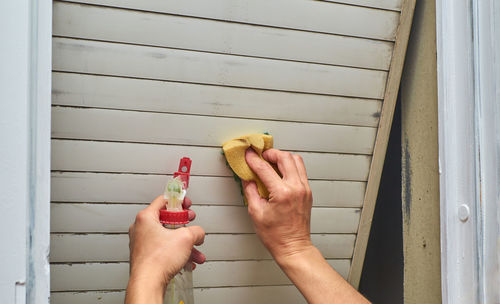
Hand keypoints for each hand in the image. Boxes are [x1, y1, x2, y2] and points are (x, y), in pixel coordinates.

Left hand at [126, 195, 205, 302]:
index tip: (186, 204)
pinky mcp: (145, 256)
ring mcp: (141, 243)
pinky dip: (176, 253)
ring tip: (195, 250)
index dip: (178, 201)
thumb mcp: (186, 238)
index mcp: (145, 218)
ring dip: (184, 243)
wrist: (148, 283)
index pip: (163, 200)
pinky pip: (164, 249)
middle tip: (191, 223)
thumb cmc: (157, 261)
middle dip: (184, 224)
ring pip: (167, 237)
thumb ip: (196, 231)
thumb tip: (198, 233)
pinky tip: (187, 260)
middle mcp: (140, 229)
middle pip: (166, 219)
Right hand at [243, 148, 313, 263]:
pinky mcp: (307, 192)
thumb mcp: (256, 213)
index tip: (247, 154)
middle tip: (260, 156)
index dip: (253, 159)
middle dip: (270, 153)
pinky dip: (289, 166)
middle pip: (285, 157)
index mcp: (282, 193)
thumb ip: (250, 191)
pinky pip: (300, 170)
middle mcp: (296, 188)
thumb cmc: (276, 236)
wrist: (293, 247)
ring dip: (282, 157)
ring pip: (296, 160)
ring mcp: (304, 189)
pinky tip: (280, 172)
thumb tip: (247, 177)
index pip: (264, 168)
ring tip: (270, 161)